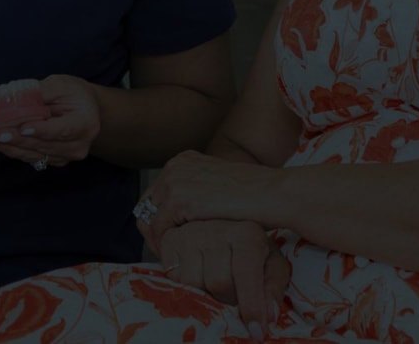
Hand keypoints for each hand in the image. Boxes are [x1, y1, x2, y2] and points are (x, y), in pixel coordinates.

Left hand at [0, 74, 100, 169]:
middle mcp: (79, 145)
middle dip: (18, 139)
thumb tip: (14, 97)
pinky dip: (14, 150)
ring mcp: (67, 156)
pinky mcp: (55, 161)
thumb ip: (40, 92)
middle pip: (44, 145)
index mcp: (86, 124)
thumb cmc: (73, 93)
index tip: (22, 128)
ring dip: (11, 147)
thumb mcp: (61, 85)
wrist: (85, 109)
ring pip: (35, 154)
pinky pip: (31, 157)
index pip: (61, 130)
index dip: (41, 130)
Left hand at [136, 151, 281, 252]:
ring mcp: (175, 181)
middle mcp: (175, 166)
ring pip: (149, 219)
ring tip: (173, 258)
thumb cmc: (255, 197)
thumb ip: (198, 196)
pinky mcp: (179, 200)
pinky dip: (165, 246)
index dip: (160, 219)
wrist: (272, 194)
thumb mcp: (218, 189)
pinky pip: (158, 231)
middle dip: (155, 230)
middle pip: (147, 205)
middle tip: (168, 253)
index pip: (157, 194)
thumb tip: (184, 219)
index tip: (170, 241)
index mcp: (185, 160)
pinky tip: (179, 258)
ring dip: (159, 240)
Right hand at [158, 220, 289, 335]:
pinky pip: (175, 278)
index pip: (247, 272)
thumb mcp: (270, 266)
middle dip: (227, 300)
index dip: (251, 304)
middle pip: (219, 282)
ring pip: (194, 282)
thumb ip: (273, 289)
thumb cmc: (248, 253)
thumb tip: (270, 314)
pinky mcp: (170, 240)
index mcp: (247, 234)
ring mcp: (192, 233)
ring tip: (214, 285)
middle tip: (232, 297)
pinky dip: (187, 287)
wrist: (216, 228)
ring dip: (205, 294)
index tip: (257, 331)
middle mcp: (218, 228)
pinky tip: (198, 277)